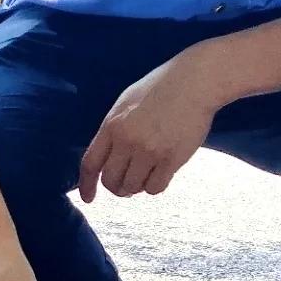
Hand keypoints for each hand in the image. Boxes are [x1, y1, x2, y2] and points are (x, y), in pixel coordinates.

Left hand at [79, 55, 218, 202]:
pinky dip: (154, 186)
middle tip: (125, 183)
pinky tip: (159, 174)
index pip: (90, 163)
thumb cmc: (161, 87)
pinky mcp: (171, 160)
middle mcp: (128, 141)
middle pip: (111, 181)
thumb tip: (109, 155)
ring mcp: (150, 152)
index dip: (87, 185)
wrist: (194, 83)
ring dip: (136, 187)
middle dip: (116, 187)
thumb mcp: (126, 102)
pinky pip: (155, 188)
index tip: (88, 198)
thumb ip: (114, 128)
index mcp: (112, 125)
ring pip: (133, 187)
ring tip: (145, 174)